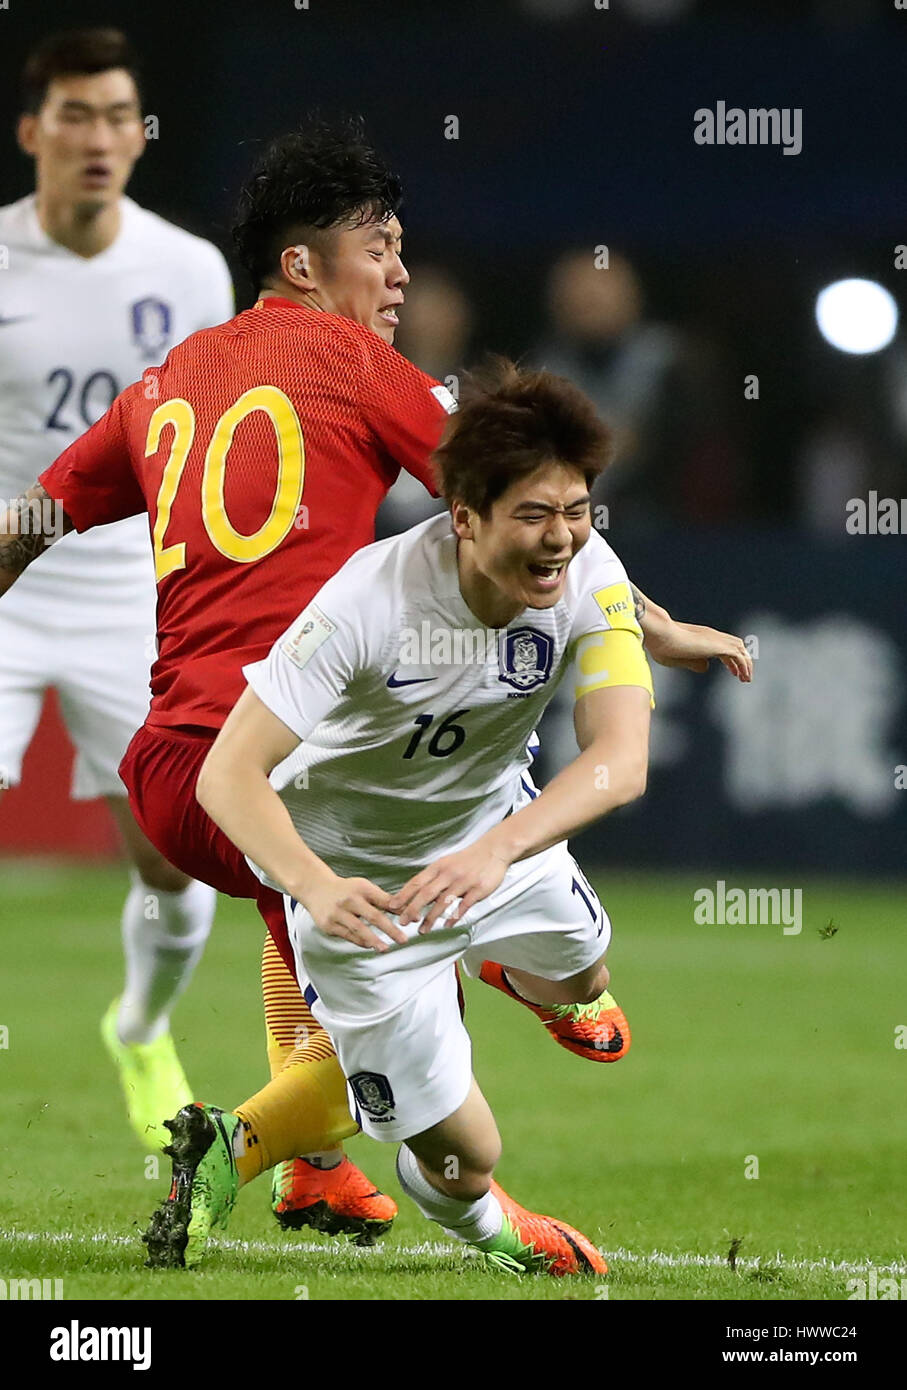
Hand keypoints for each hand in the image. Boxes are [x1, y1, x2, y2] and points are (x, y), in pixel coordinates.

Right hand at [302, 873, 407, 950]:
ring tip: (386, 948)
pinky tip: (370, 946)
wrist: (316, 889)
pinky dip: (360, 941)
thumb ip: (385, 900)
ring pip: (359, 929)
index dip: (400, 910)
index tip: (413, 919)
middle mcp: (350, 900)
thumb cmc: (346, 890)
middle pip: (374, 916)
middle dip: (390, 929)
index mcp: (361, 888)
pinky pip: (348, 936)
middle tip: (403, 939)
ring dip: (374, 940)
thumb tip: (409, 914)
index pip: (384, 900)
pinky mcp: (329, 925)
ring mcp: (338, 913)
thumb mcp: (364, 888)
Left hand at [388, 841, 511, 933]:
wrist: (494, 849)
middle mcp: (449, 873)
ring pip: (443, 902)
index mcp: (439, 866)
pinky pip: (463, 905)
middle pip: (426, 893)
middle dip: (412, 909)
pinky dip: (453, 917)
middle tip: (403, 922)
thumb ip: (434, 878)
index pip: (417, 881)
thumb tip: (417, 892)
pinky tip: (447, 925)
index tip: (392, 905)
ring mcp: (463, 881)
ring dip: (431, 918)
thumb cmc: (469, 858)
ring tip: (423, 929)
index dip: (403, 895)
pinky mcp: (477, 889)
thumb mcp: (447, 863)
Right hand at [645, 619, 752, 681]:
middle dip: (741, 661)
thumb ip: (693, 663)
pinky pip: (739, 656)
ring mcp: (716, 640)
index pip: (723, 647)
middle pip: (735, 646)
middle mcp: (711, 636)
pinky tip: (744, 677)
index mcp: (701, 637)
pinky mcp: (719, 646)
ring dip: (746, 664)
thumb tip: (706, 667)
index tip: (733, 671)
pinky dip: (744, 666)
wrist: (660, 634)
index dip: (730, 660)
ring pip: (740, 649)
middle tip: (743, 676)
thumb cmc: (661, 646)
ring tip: (746, 679)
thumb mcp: (678, 659)